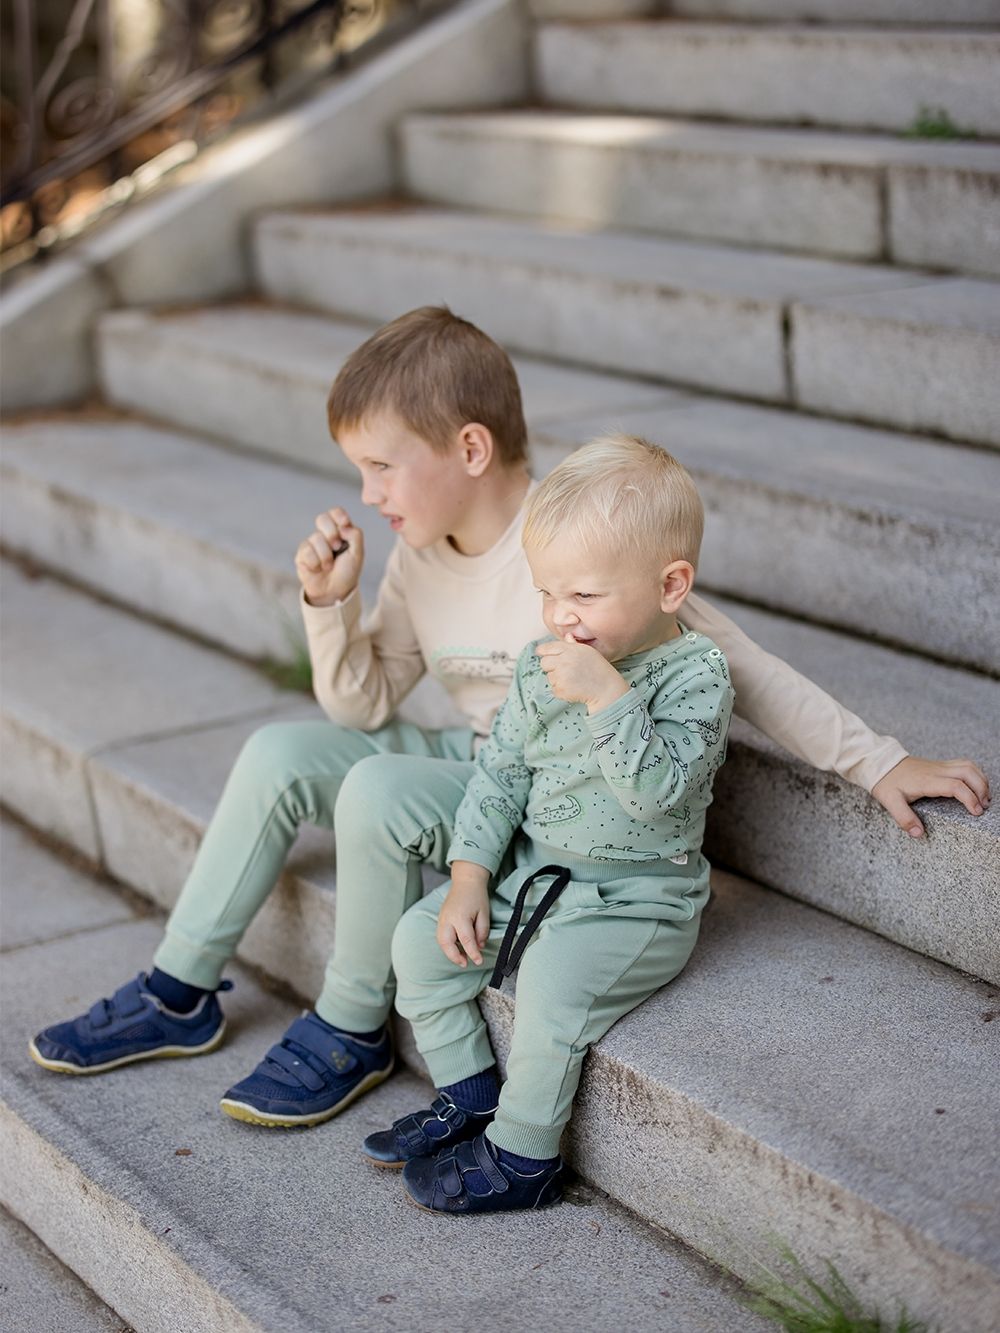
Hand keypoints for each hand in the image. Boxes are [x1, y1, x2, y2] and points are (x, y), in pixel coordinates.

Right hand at [295, 507, 363, 606]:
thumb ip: (356, 536)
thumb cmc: (347, 572)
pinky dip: (316, 563)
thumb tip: (343, 526)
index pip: (335, 513)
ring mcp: (312, 543)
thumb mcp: (358, 554)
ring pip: (316, 538)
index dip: (339, 515)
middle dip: (331, 533)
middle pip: (322, 519)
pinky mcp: (301, 554)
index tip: (345, 524)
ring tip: (329, 566)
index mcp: (340, 531)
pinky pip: (307, 551)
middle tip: (337, 547)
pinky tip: (318, 569)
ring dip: (326, 556)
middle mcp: (324, 535)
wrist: (335, 591)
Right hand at [437, 875, 490, 967]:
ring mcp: (442, 919)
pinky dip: (447, 945)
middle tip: (465, 963)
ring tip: (461, 958)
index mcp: (460, 917)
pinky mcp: (441, 919)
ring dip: (449, 952)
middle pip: (446, 943)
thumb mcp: (484, 913)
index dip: (473, 953)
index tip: (478, 961)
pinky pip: (441, 936)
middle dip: (454, 956)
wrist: (466, 880)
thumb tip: (479, 946)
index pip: (466, 941)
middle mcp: (447, 919)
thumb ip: (482, 931)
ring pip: (441, 941)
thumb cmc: (476, 895)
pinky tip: (456, 948)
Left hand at [535, 636, 628, 712]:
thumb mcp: (588, 652)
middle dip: (550, 666)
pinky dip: (561, 690)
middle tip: (563, 670)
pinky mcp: (560, 689)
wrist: (606, 689)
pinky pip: (553, 689)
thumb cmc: (598, 669)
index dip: (543, 651)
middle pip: (544, 662)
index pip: (547, 648)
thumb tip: (566, 636)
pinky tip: (573, 688)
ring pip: (549, 676)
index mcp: (570, 650)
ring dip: (557, 679)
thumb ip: (574, 644)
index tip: (541, 653)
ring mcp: (561, 676)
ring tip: (573, 679)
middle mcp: (564, 661)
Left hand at [872, 755, 990, 837]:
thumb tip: (919, 833)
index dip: (969, 798)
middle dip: (981, 788)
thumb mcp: (890, 802)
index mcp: (927, 780)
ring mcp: (939, 766)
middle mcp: (937, 770)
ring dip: (980, 780)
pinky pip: (963, 764)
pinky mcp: (940, 765)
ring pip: (968, 766)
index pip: (956, 786)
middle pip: (968, 772)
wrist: (880, 763)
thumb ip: (904, 818)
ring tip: (983, 798)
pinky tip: (975, 787)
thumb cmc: (886, 782)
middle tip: (984, 806)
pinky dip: (974, 774)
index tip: (976, 812)